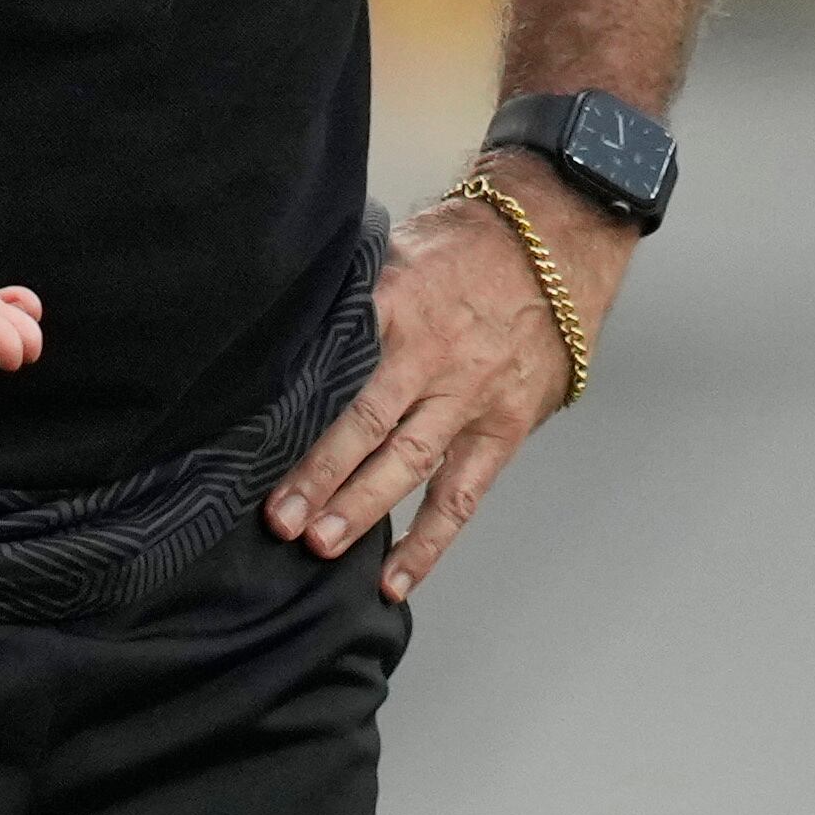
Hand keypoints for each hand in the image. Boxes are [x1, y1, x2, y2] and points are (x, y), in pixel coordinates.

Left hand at [271, 160, 633, 599]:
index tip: (252, 439)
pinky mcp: (503, 428)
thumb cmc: (473, 240)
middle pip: (368, 420)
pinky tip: (393, 580)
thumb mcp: (405, 244)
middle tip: (278, 516)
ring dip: (363, 507)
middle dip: (320, 472)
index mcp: (399, 304)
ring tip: (319, 545)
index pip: (338, 362)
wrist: (562, 235)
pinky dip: (428, 542)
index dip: (297, 402)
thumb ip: (357, 290)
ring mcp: (471, 397)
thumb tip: (291, 326)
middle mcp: (434, 355)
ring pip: (410, 461)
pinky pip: (461, 494)